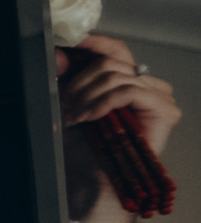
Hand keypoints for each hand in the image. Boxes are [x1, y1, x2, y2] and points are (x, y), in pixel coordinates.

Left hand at [62, 34, 175, 181]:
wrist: (89, 182)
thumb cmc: (81, 148)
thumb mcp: (68, 103)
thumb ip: (66, 76)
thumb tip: (59, 52)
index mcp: (127, 81)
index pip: (114, 50)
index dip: (92, 43)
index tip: (67, 41)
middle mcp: (147, 86)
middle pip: (110, 63)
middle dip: (78, 83)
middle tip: (63, 106)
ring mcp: (159, 97)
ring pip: (116, 77)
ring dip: (86, 97)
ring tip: (73, 117)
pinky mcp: (164, 111)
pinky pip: (128, 92)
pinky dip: (101, 103)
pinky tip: (88, 118)